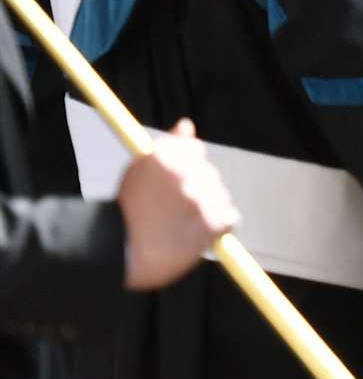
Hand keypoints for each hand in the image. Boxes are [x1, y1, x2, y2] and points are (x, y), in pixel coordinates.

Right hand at [119, 119, 238, 290]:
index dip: (187, 169)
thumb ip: (170, 145)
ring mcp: (199, 197)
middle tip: (172, 212)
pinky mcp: (212, 221)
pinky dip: (218, 227)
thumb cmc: (126, 213)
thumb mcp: (139, 171)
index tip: (176, 185)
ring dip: (207, 209)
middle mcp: (184, 172)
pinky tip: (195, 235)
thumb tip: (187, 124)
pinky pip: (230, 218)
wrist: (117, 254)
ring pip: (219, 196)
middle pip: (209, 174)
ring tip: (179, 226)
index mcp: (163, 156)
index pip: (195, 150)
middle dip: (197, 190)